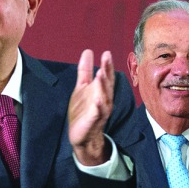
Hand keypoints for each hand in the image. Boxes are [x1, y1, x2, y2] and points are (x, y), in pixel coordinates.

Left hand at [67, 50, 114, 165]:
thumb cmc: (83, 110)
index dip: (107, 65)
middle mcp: (104, 99)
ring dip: (102, 86)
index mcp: (101, 91)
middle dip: (107, 71)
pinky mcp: (93, 121)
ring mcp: (100, 111)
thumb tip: (88, 51)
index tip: (106, 53)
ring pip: (104, 97)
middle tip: (106, 58)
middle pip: (107, 84)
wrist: (81, 135)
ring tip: (101, 74)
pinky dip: (98, 107)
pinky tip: (97, 100)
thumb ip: (85, 71)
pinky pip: (97, 113)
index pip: (106, 76)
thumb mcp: (82, 88)